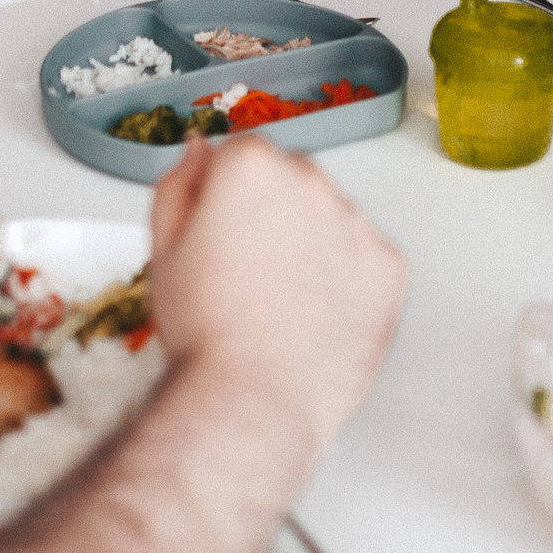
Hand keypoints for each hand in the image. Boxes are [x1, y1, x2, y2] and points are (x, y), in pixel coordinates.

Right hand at [148, 134, 404, 450]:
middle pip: (293, 178)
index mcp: (252, 166)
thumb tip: (202, 151)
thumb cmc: (205, 333)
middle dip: (273, 212)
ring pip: (332, 218)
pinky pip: (367, 258)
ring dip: (314, 242)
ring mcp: (357, 224)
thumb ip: (179, 182)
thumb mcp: (163, 247)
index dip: (226, 197)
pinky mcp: (389, 267)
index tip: (222, 233)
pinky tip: (314, 312)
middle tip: (248, 273)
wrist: (252, 402)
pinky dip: (348, 279)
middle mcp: (312, 182)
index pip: (243, 154)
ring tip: (282, 301)